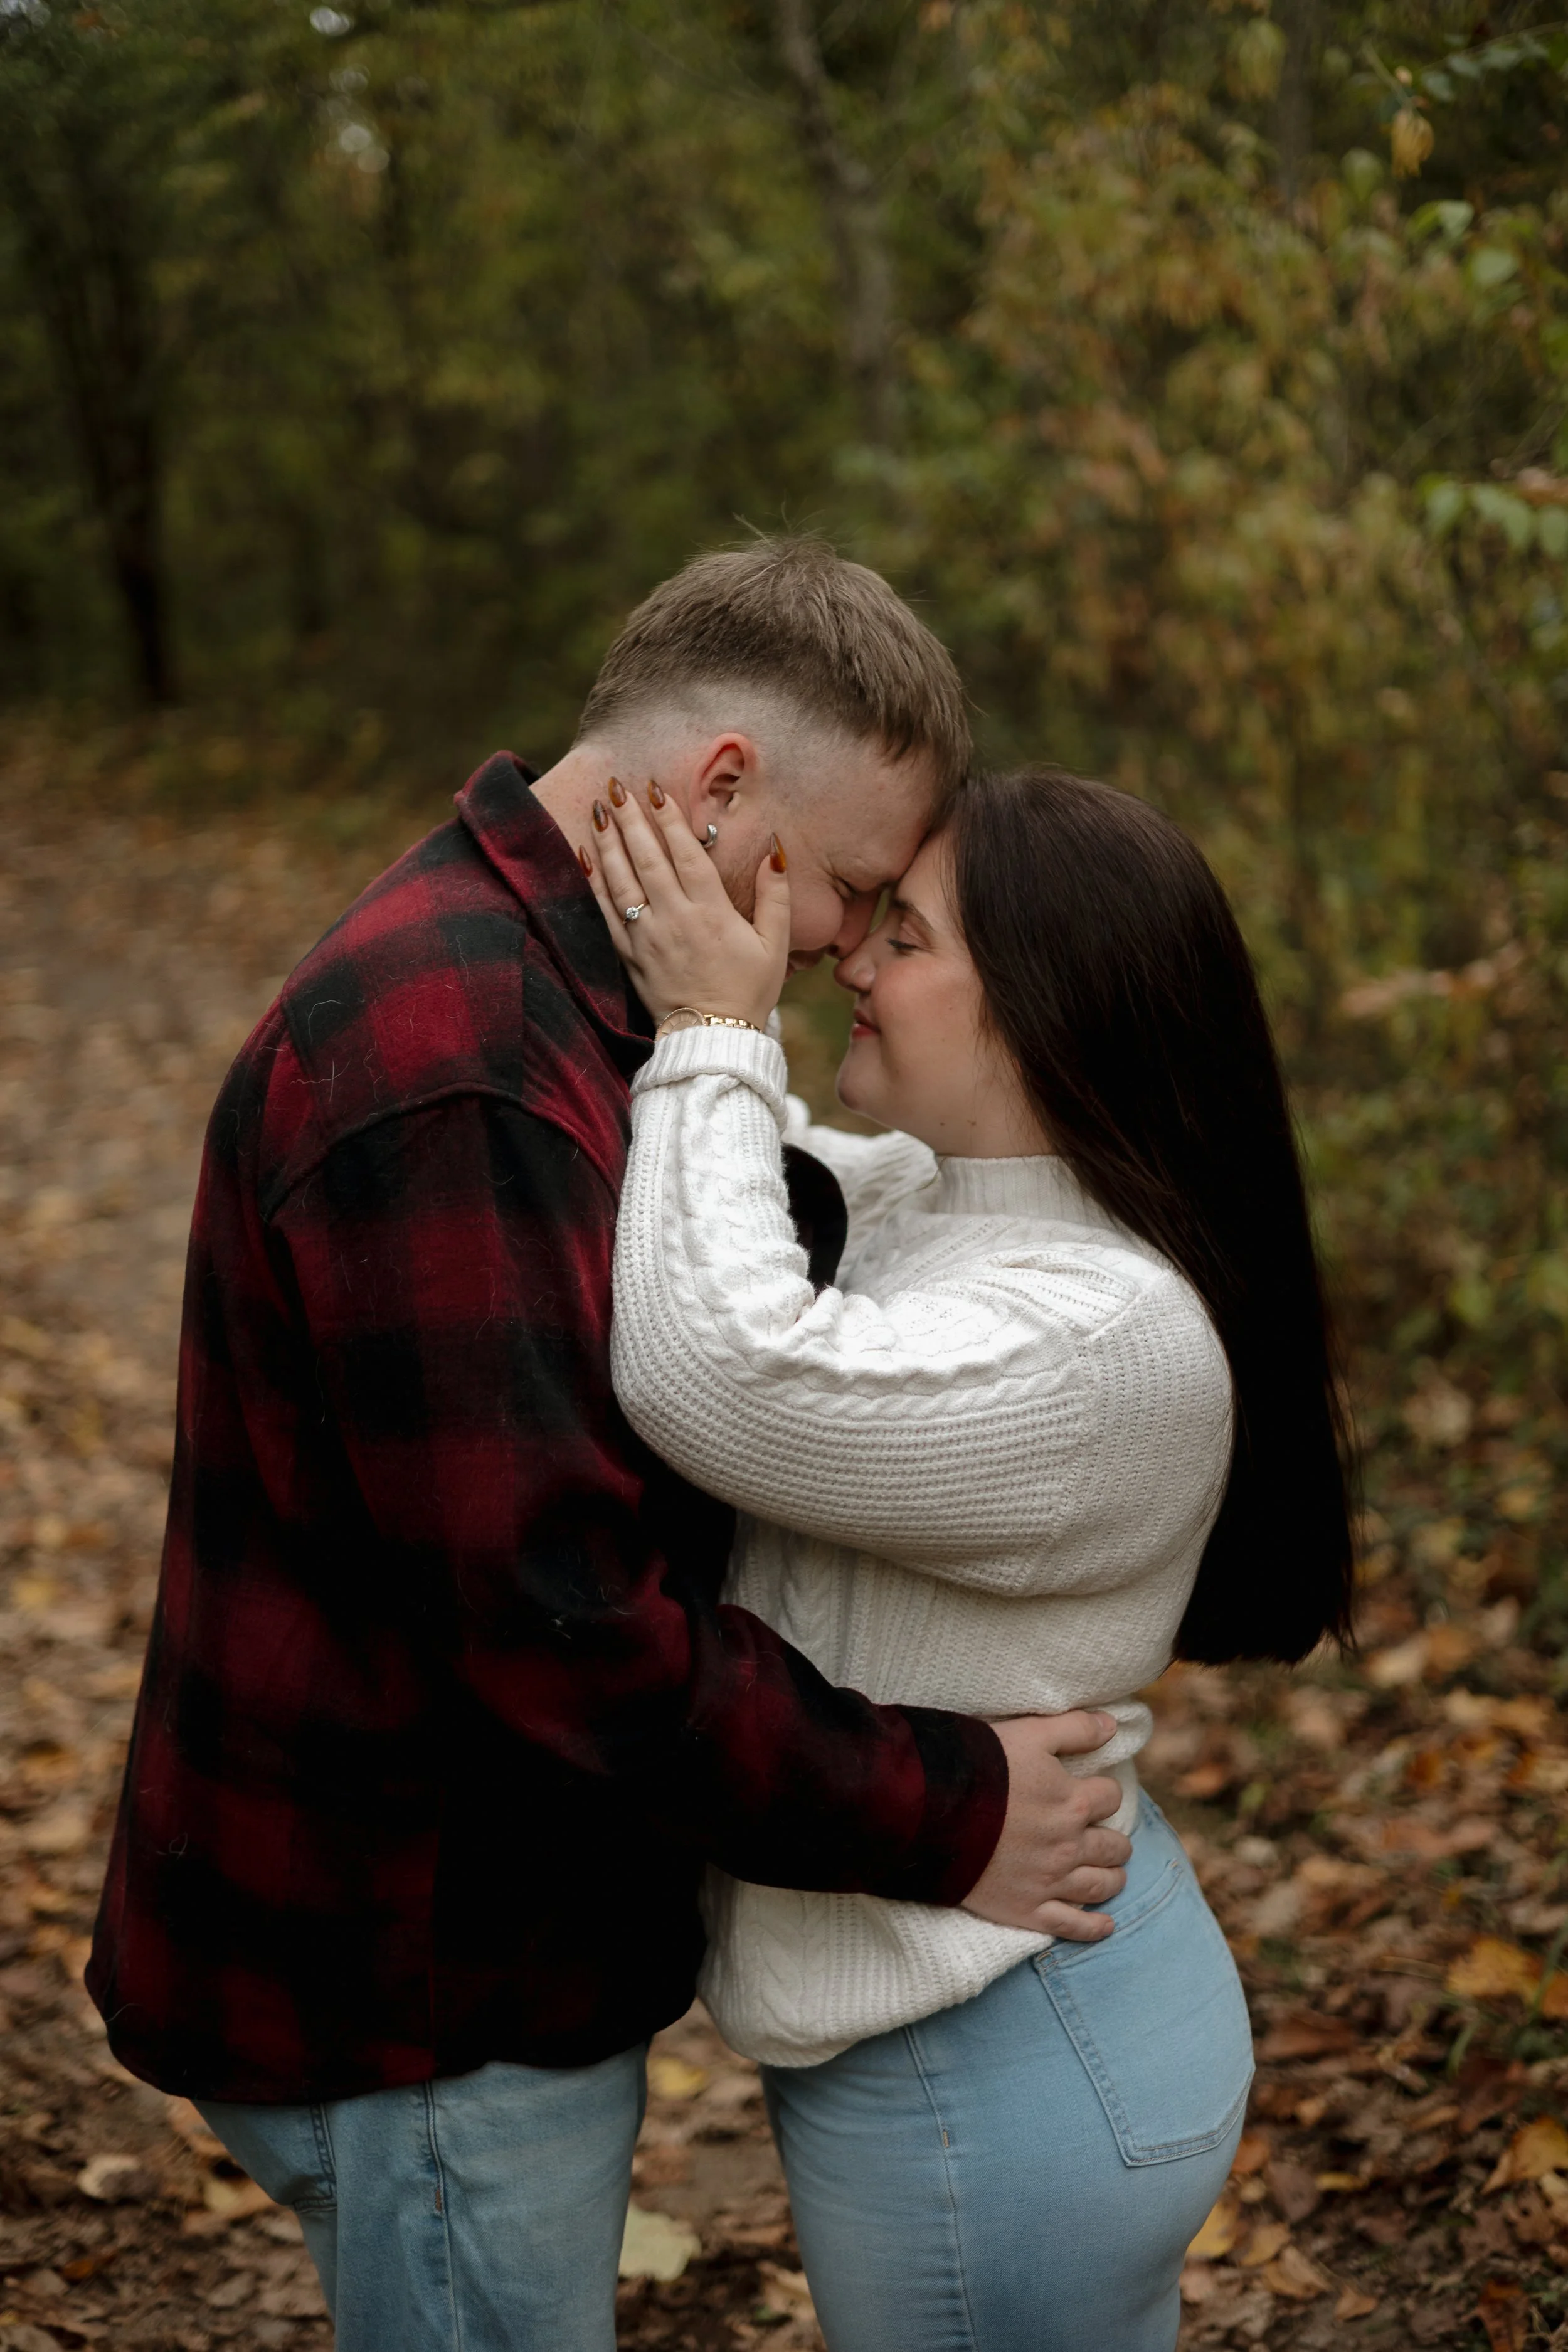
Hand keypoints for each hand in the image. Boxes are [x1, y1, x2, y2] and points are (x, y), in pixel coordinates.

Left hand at [578, 781, 789, 1029]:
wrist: (713, 1040)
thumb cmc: (749, 990)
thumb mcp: (776, 944)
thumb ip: (777, 896)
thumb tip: (776, 850)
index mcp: (711, 911)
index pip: (685, 854)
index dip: (669, 819)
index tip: (655, 788)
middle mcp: (674, 918)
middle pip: (647, 858)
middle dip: (630, 818)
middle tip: (616, 785)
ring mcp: (647, 937)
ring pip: (622, 880)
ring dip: (608, 842)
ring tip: (598, 809)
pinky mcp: (629, 955)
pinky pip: (605, 913)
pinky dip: (593, 883)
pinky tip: (584, 856)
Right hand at [961, 1713, 1131, 1940]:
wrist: (933, 1811)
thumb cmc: (981, 1766)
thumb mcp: (1030, 1734)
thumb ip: (1075, 1728)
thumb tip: (1112, 1726)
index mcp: (1072, 1802)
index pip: (1111, 1798)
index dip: (1105, 1793)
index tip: (1095, 1794)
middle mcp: (1069, 1846)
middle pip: (1112, 1846)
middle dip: (1114, 1841)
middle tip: (1108, 1839)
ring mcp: (1049, 1882)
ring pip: (1098, 1885)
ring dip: (1111, 1878)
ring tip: (1113, 1874)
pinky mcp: (1027, 1909)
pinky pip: (1071, 1926)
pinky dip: (1093, 1928)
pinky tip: (1106, 1925)